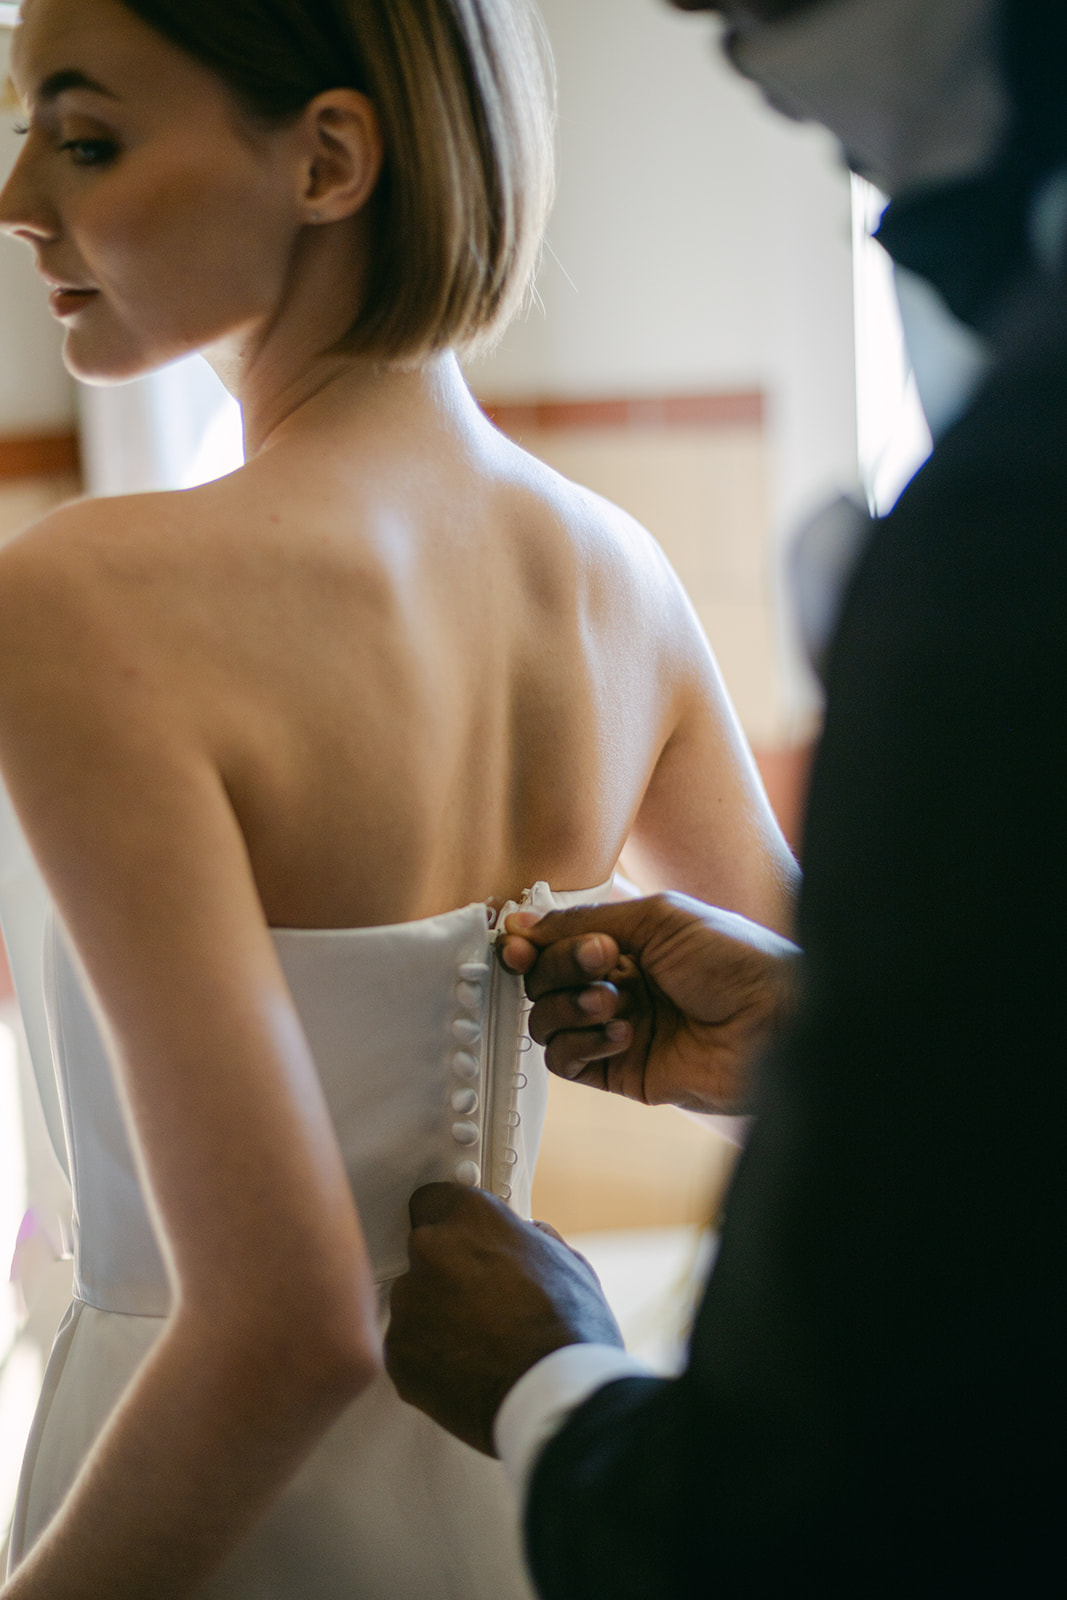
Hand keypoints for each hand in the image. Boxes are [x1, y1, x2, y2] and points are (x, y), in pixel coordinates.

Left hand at [385, 1184, 622, 1455]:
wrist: (554, 1394)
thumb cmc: (569, 1327)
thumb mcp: (566, 1261)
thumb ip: (530, 1238)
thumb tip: (523, 1234)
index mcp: (470, 1217)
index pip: (434, 1200)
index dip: (450, 1223)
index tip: (460, 1242)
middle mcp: (430, 1249)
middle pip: (422, 1252)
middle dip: (443, 1271)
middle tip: (478, 1301)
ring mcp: (409, 1302)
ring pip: (412, 1300)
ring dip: (433, 1314)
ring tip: (476, 1343)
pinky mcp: (397, 1351)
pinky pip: (407, 1345)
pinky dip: (427, 1356)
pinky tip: (464, 1370)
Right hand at [500, 892, 799, 1113]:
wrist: (777, 1021)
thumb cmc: (734, 959)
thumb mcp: (656, 920)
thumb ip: (583, 922)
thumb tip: (520, 926)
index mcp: (626, 942)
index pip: (553, 943)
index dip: (532, 945)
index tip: (518, 945)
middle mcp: (617, 984)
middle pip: (543, 981)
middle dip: (561, 969)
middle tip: (603, 962)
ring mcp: (617, 1029)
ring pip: (547, 1022)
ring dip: (571, 1007)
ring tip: (615, 1001)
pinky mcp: (622, 1072)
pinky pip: (567, 1061)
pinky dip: (582, 1043)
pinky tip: (622, 1033)